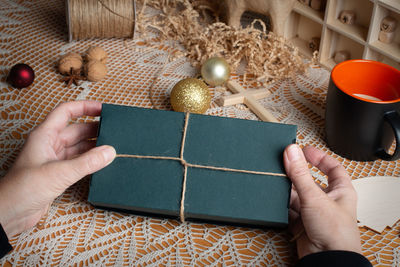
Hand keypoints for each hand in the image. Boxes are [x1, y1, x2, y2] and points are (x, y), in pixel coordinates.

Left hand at [0, 101, 115, 237]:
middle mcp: (49, 145)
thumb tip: (109, 152)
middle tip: (114, 131)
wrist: (10, 213)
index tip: (102, 109)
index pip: (66, 112)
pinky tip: (102, 163)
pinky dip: (90, 161)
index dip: (84, 107)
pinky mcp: (58, 174)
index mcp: (44, 136)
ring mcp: (54, 159)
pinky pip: (78, 162)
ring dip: (94, 146)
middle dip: (94, 129)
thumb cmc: (23, 189)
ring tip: (112, 146)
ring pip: (78, 147)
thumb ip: (87, 162)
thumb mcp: (59, 173)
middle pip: (76, 130)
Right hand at [283, 144, 360, 257]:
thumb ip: (300, 173)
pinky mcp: (303, 223)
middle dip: (297, 172)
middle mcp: (328, 200)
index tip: (304, 150)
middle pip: (310, 180)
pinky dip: (282, 203)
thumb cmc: (335, 232)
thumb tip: (292, 151)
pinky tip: (276, 198)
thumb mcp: (315, 196)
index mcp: (341, 190)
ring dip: (287, 188)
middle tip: (284, 162)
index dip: (319, 157)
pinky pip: (290, 208)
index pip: (332, 167)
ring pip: (298, 194)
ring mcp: (315, 211)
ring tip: (277, 180)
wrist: (327, 260)